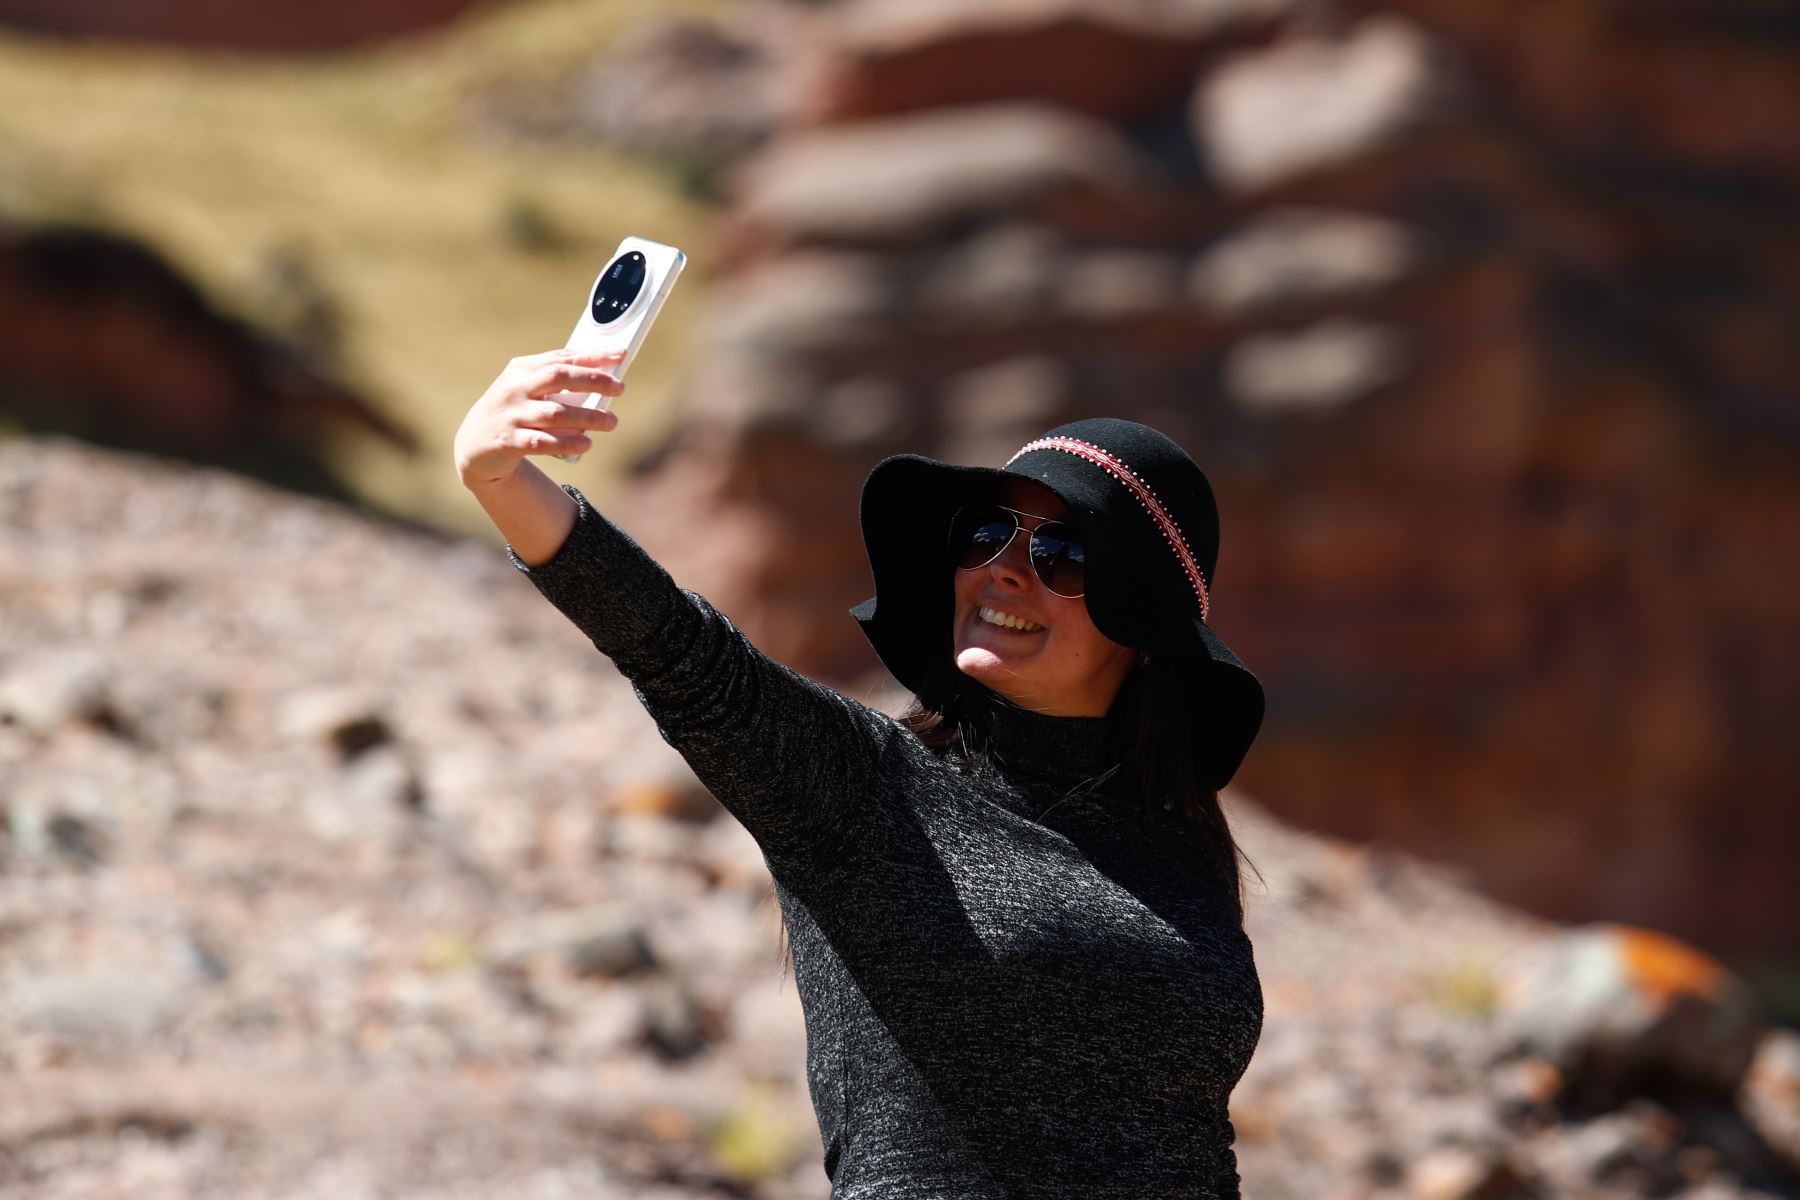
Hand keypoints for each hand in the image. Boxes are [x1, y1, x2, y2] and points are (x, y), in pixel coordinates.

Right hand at [453, 347, 626, 486]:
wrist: (475, 443)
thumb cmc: (514, 410)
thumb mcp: (528, 387)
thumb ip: (559, 379)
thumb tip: (604, 374)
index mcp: (523, 369)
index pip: (562, 357)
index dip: (592, 355)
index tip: (620, 354)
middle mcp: (515, 388)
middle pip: (558, 377)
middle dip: (593, 380)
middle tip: (620, 387)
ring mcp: (511, 415)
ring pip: (554, 413)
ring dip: (588, 417)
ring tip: (612, 422)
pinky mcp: (509, 441)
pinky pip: (542, 442)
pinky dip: (567, 443)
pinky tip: (587, 443)